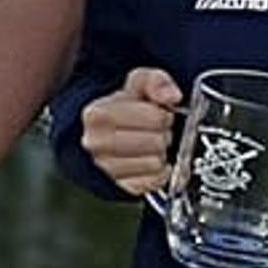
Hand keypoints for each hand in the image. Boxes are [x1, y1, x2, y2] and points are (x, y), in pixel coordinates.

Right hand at [79, 67, 183, 197]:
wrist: (109, 131)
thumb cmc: (127, 106)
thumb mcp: (139, 83)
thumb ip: (156, 82)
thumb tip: (172, 96)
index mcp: (98, 114)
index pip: (153, 118)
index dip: (164, 115)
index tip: (159, 113)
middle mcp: (96, 143)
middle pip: (156, 142)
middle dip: (163, 135)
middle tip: (157, 130)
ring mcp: (106, 167)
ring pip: (155, 164)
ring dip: (161, 153)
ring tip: (153, 145)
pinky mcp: (120, 185)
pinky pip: (153, 182)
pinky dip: (160, 173)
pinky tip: (154, 161)